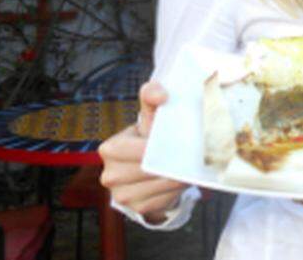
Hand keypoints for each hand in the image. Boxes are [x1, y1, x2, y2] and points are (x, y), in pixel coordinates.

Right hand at [98, 81, 187, 222]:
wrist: (144, 169)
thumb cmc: (147, 139)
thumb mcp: (149, 118)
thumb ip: (152, 98)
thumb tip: (161, 93)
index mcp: (110, 149)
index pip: (140, 150)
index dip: (162, 146)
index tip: (179, 141)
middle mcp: (110, 175)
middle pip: (152, 169)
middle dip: (174, 161)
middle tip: (192, 154)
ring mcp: (122, 195)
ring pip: (161, 184)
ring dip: (179, 175)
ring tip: (188, 165)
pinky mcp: (137, 208)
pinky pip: (165, 199)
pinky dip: (177, 189)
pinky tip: (181, 179)